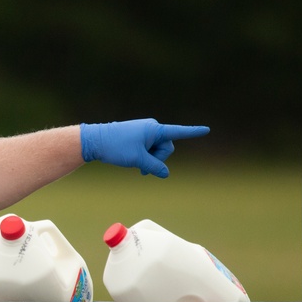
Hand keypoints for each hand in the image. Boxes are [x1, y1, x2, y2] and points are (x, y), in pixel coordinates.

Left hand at [80, 119, 209, 177]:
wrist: (95, 141)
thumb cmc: (116, 147)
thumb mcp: (138, 160)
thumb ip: (155, 167)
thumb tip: (166, 173)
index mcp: (154, 129)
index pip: (178, 132)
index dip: (192, 132)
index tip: (206, 130)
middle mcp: (152, 127)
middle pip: (166, 147)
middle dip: (158, 159)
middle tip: (142, 166)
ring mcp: (145, 131)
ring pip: (157, 150)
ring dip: (150, 159)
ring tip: (136, 164)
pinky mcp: (138, 136)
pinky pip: (148, 149)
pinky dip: (145, 157)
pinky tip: (135, 161)